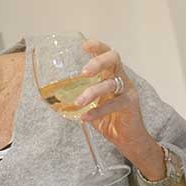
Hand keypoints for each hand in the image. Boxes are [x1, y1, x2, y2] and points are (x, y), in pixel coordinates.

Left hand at [72, 39, 165, 179]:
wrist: (128, 139)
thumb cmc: (109, 119)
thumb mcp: (92, 105)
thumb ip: (80, 97)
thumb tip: (54, 97)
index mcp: (112, 75)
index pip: (107, 54)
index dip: (98, 47)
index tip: (84, 45)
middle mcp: (121, 78)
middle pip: (114, 59)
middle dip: (98, 62)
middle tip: (84, 72)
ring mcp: (128, 91)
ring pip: (112, 84)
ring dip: (93, 91)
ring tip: (79, 102)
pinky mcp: (131, 105)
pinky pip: (114, 104)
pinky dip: (98, 111)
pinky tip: (85, 117)